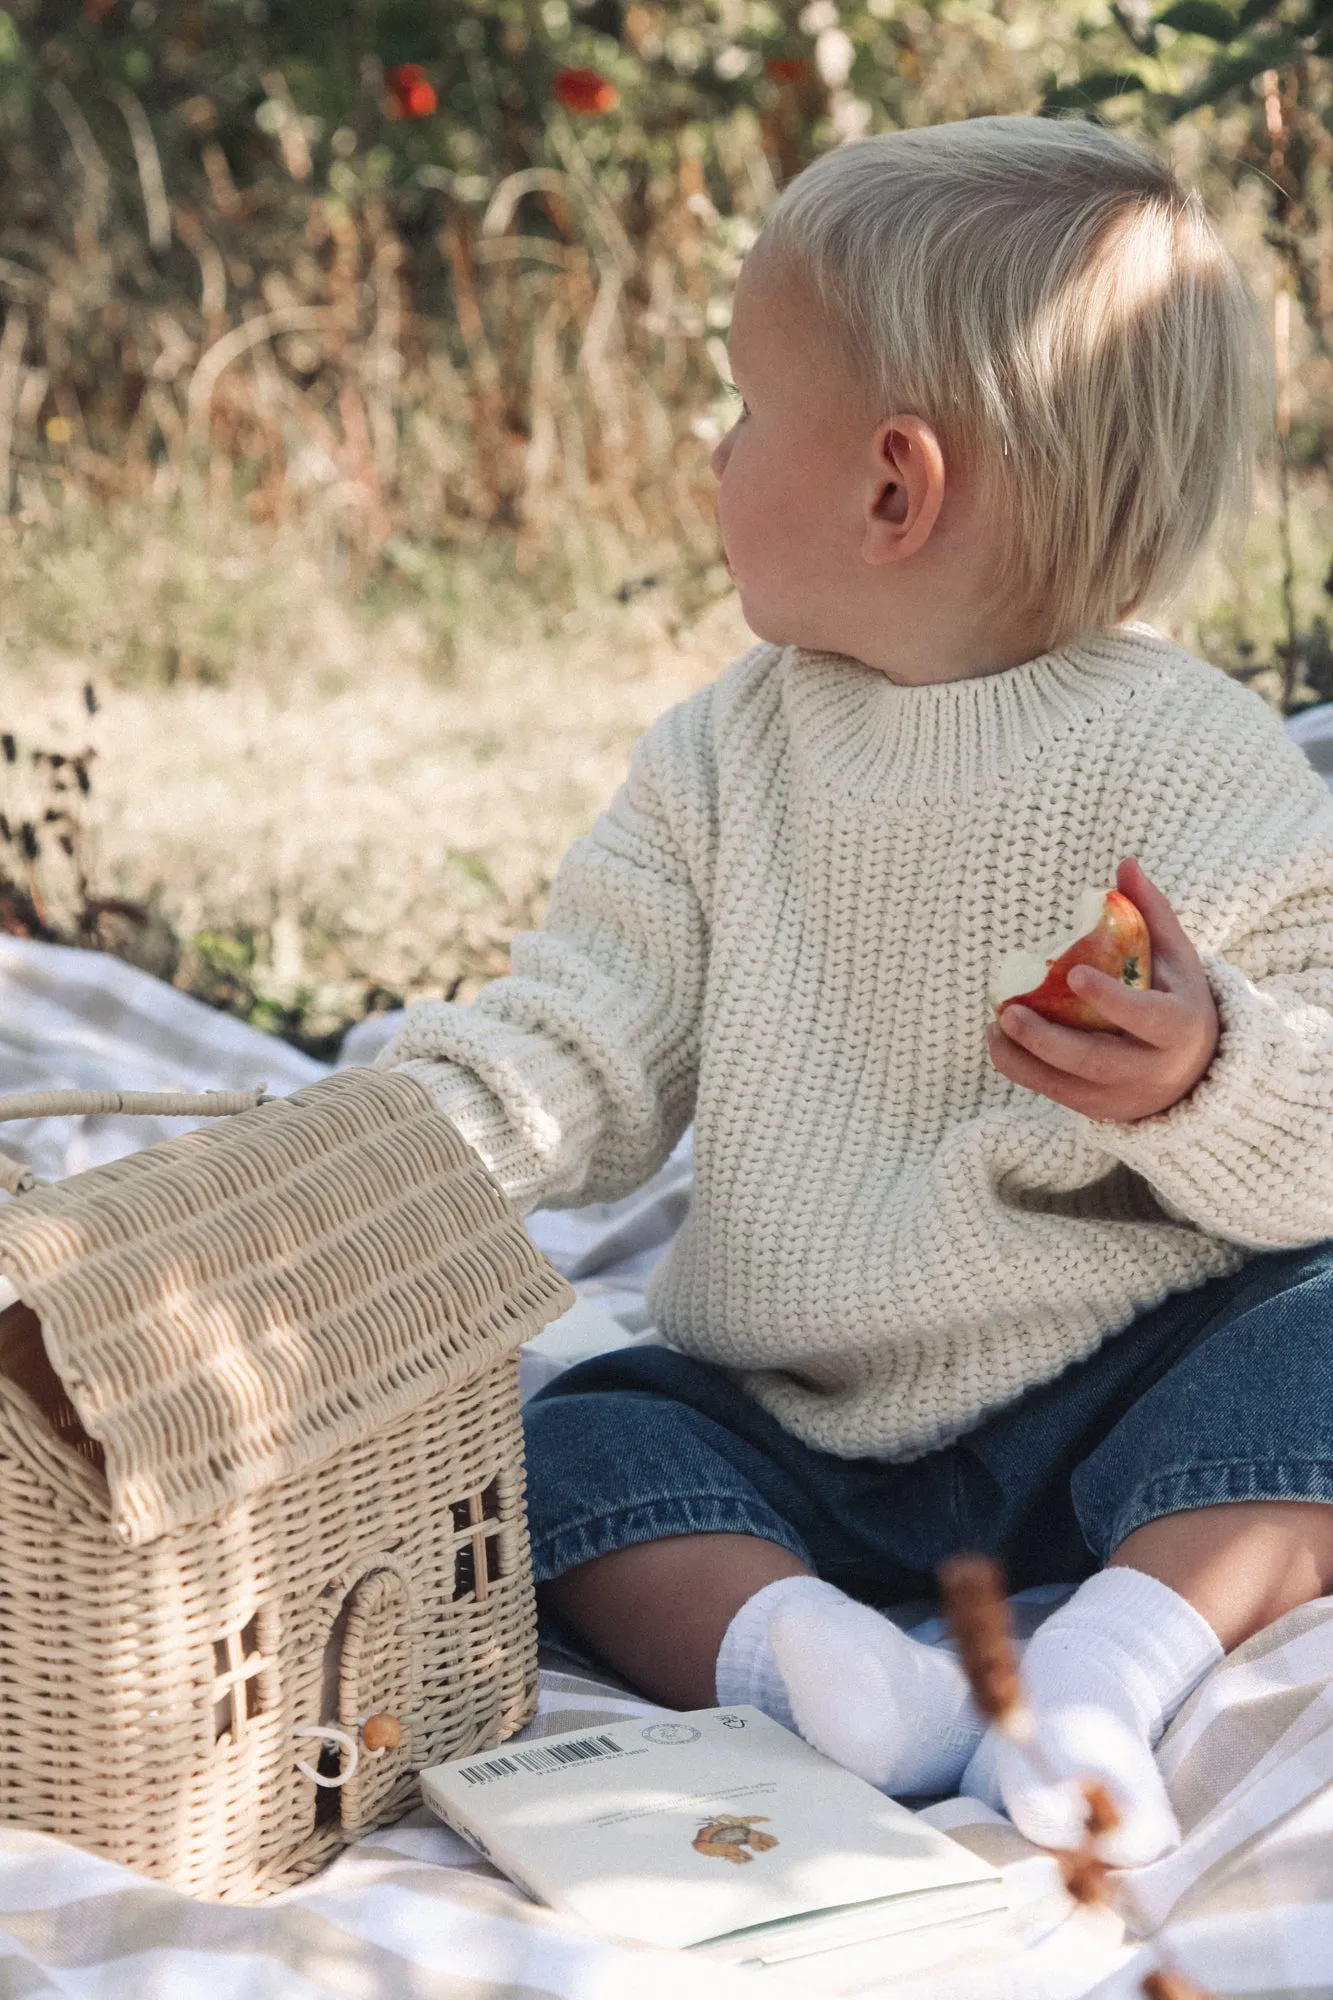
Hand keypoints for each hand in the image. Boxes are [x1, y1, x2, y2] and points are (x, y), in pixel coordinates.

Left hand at [985, 858, 1219, 1122]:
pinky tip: (997, 1040)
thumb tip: (1125, 863)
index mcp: (1178, 1027)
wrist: (1195, 1073)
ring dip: (1023, 1057)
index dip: (1111, 999)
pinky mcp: (1096, 1108)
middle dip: (1049, 1039)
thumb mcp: (1178, 959)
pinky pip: (1052, 1093)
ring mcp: (1122, 1095)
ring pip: (1067, 1085)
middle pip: (1097, 1061)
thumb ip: (1152, 914)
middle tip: (1008, 1011)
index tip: (1073, 974)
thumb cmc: (1178, 1000)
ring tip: (994, 1024)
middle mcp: (1151, 1069)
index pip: (1145, 1017)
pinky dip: (1020, 1069)